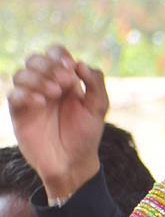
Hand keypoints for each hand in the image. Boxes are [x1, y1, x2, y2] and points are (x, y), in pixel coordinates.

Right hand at [8, 46, 108, 200]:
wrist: (73, 162)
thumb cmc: (86, 134)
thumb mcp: (98, 108)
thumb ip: (95, 83)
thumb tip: (80, 63)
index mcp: (65, 80)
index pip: (55, 54)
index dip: (60, 55)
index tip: (70, 68)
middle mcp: (45, 85)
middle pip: (35, 59)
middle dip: (49, 66)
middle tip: (64, 82)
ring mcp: (30, 97)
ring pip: (21, 74)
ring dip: (38, 78)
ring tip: (54, 93)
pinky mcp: (19, 112)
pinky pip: (13, 95)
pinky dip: (26, 94)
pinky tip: (41, 103)